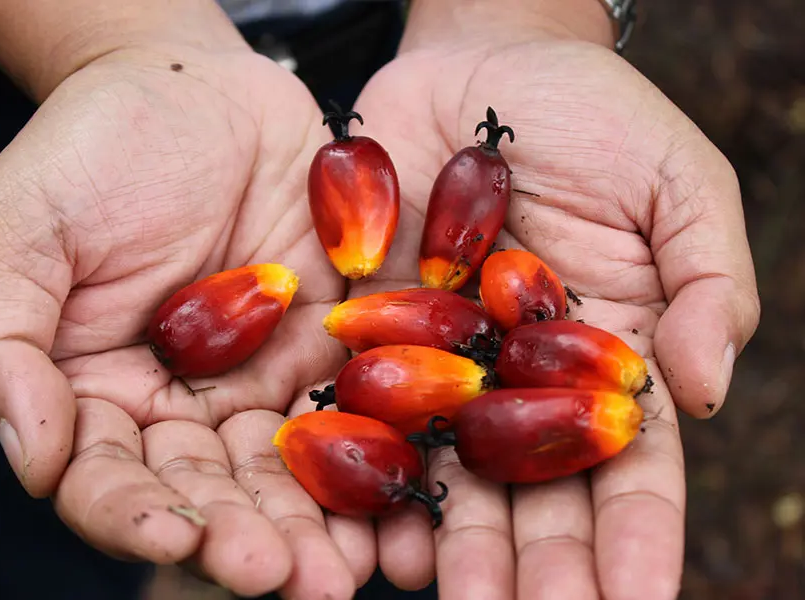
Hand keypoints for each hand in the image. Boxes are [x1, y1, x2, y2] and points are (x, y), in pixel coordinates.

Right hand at [0, 41, 375, 597]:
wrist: (192, 87)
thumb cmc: (88, 151)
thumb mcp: (15, 235)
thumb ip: (2, 347)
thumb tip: (31, 461)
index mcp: (98, 394)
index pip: (110, 479)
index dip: (139, 515)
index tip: (178, 537)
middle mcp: (181, 404)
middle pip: (212, 490)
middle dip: (247, 537)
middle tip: (288, 580)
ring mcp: (258, 379)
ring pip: (287, 469)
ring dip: (316, 522)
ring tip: (345, 570)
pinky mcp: (325, 346)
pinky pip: (353, 404)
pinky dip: (375, 451)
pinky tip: (398, 495)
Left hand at [349, 7, 759, 597]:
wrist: (480, 65)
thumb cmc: (593, 116)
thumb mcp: (677, 183)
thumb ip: (710, 282)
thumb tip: (705, 392)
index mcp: (605, 358)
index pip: (631, 466)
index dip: (638, 536)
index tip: (641, 599)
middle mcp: (523, 379)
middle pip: (537, 491)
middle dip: (541, 565)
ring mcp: (445, 363)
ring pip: (454, 472)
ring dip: (458, 543)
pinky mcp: (374, 331)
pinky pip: (372, 410)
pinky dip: (375, 470)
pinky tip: (376, 527)